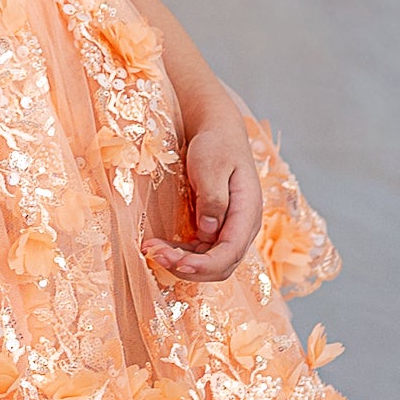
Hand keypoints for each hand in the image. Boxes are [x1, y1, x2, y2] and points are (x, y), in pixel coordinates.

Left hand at [150, 111, 261, 283]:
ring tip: (152, 250)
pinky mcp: (215, 228)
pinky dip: (180, 253)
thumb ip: (213, 199)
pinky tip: (160, 246)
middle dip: (189, 267)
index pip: (231, 252)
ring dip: (181, 262)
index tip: (178, 263)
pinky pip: (200, 251)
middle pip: (221, 265)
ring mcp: (230, 229)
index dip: (205, 265)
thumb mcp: (212, 165)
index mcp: (248, 213)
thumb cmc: (217, 144)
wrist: (219, 132)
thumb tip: (208, 231)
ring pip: (209, 262)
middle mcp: (242, 227)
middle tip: (155, 253)